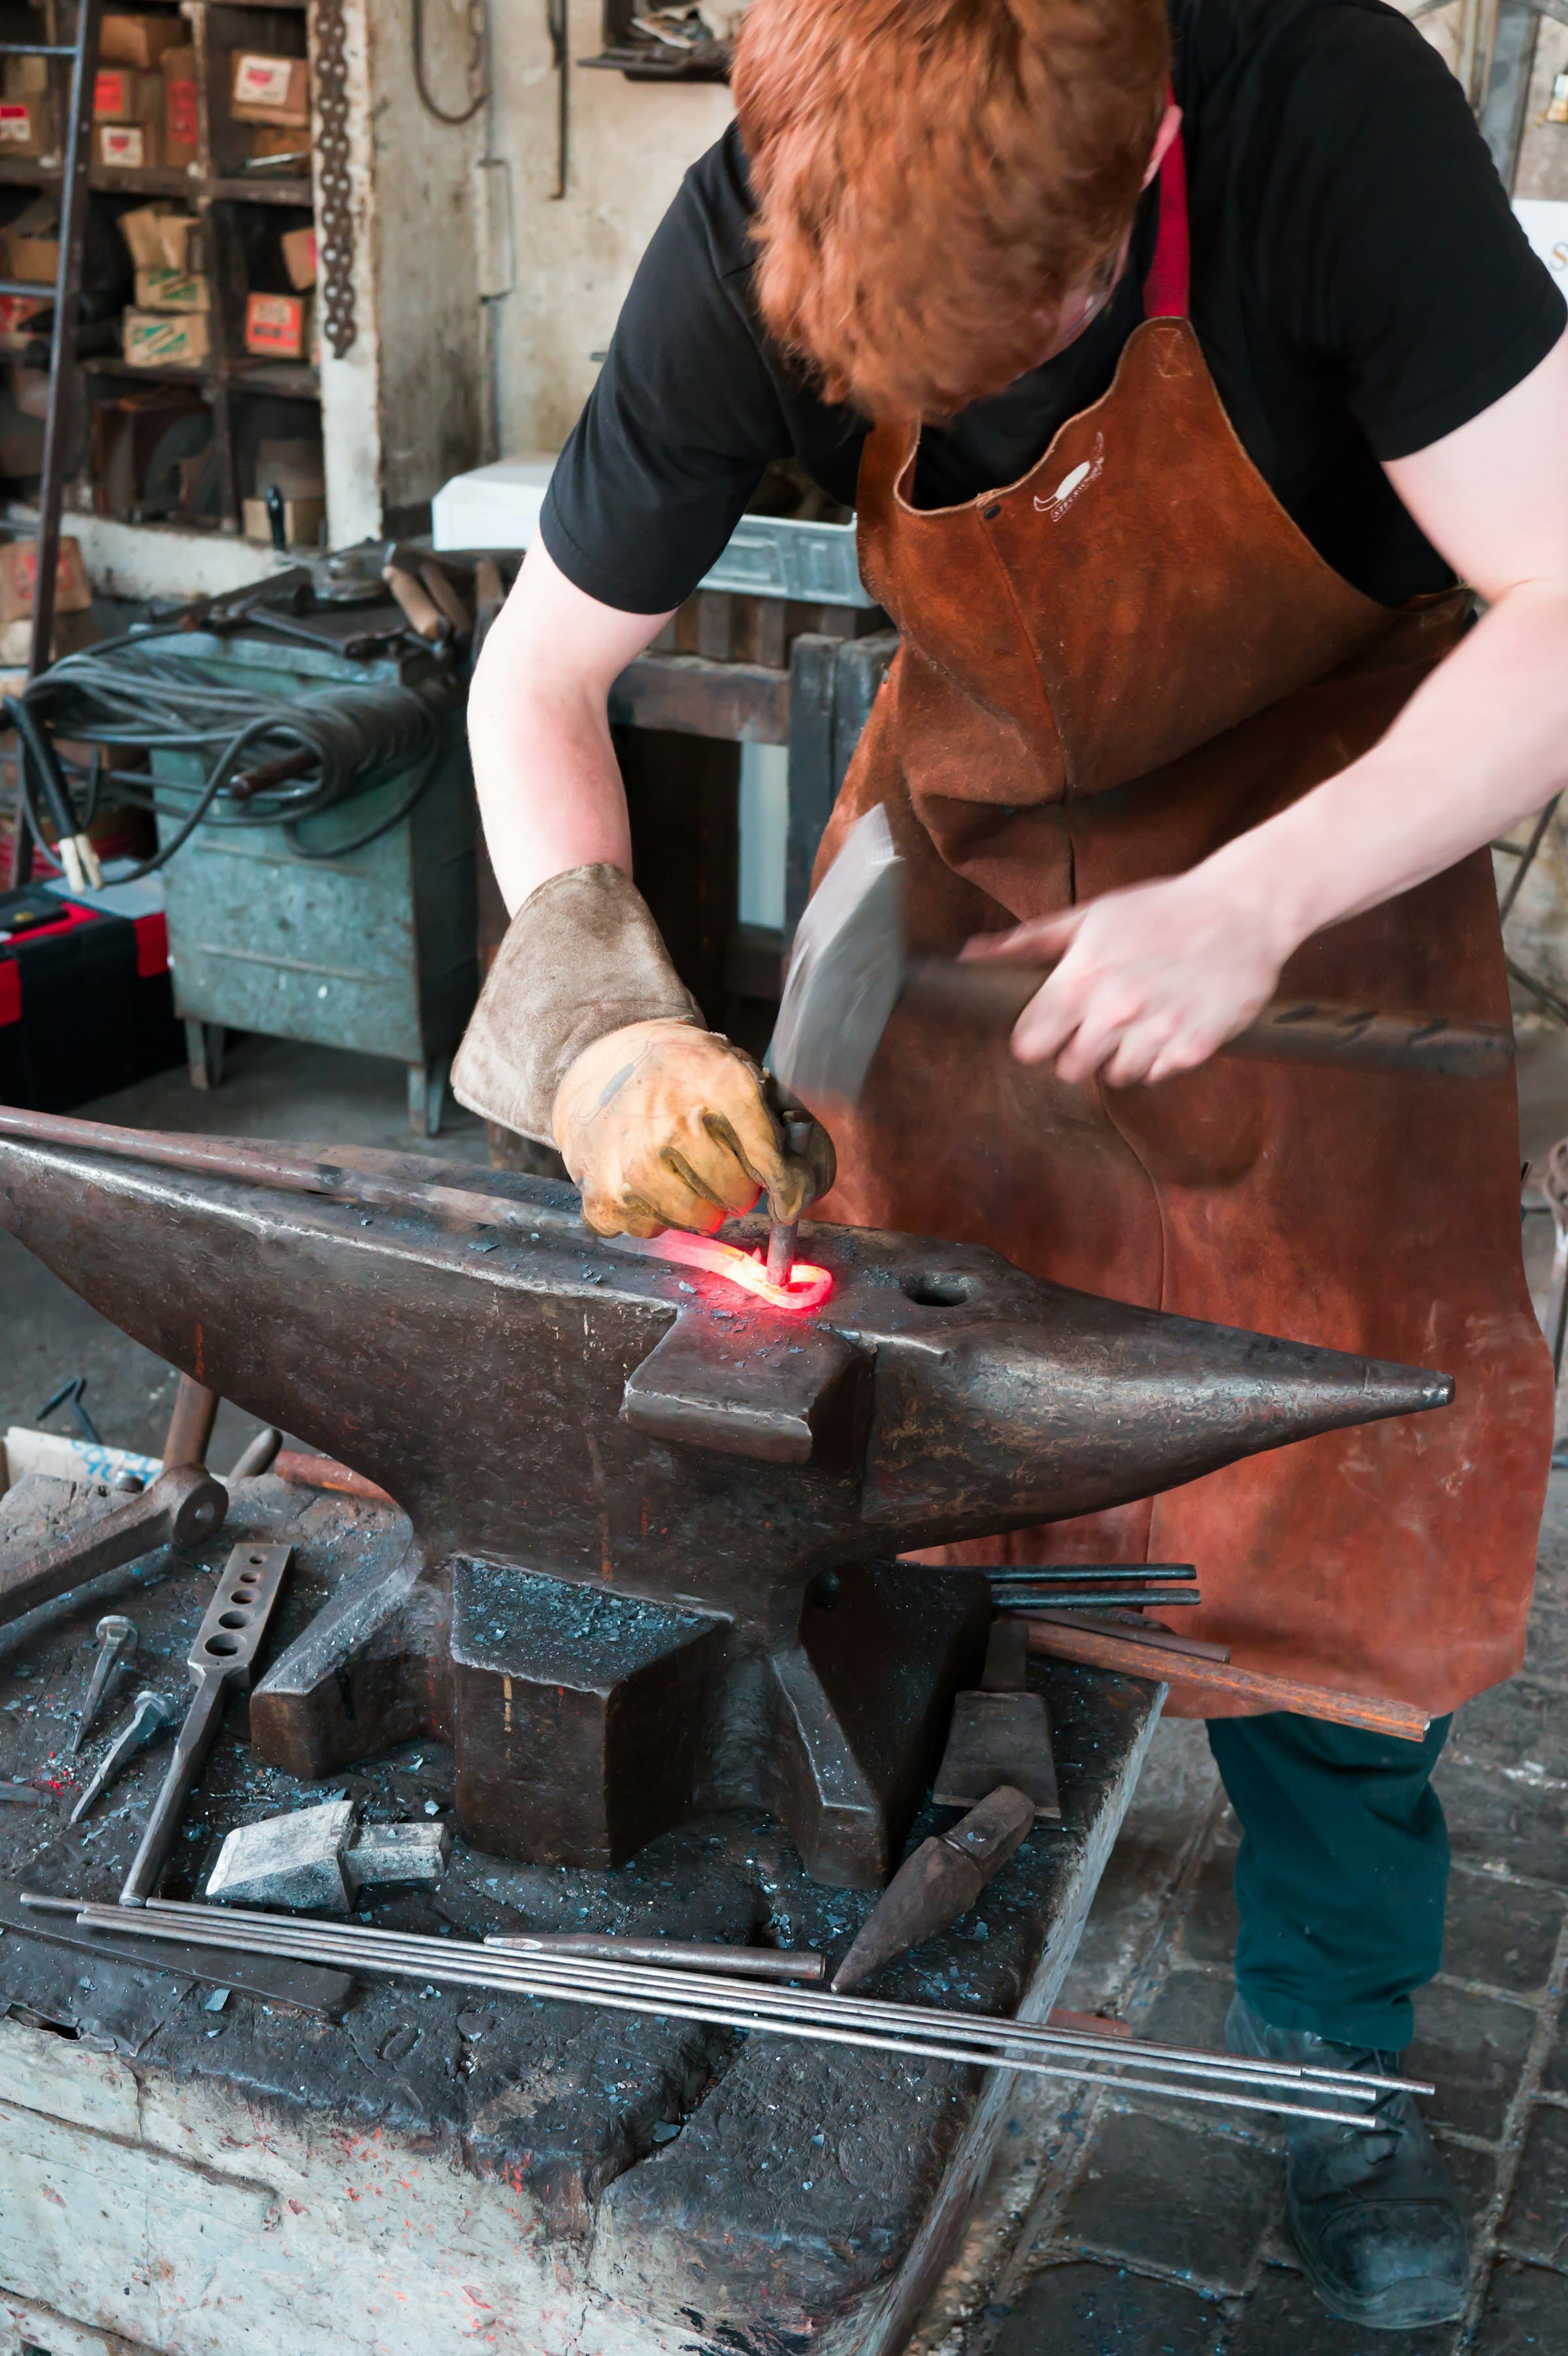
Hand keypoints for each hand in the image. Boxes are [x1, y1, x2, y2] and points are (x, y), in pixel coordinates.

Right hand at [553, 1019, 834, 1238]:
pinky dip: (653, 1213)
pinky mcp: (604, 1196)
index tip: (785, 1194)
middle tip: (717, 1163)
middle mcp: (675, 1124)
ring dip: (697, 1205)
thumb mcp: (748, 1079)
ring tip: (681, 1170)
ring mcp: (635, 1163)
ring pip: (697, 1221)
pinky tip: (644, 1177)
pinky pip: (651, 1231)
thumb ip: (794, 1135)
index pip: (771, 1163)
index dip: (786, 1185)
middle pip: (736, 1196)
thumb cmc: (689, 1077)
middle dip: (736, 1187)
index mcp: (722, 1086)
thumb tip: (799, 1199)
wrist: (604, 1061)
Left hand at [963, 872, 1295, 1085]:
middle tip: (1099, 1021)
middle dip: (1078, 1049)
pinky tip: (1168, 1024)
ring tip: (1138, 1019)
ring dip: (1120, 1055)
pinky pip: (1157, 1074)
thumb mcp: (1090, 915)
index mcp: (1082, 976)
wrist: (1244, 908)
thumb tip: (970, 956)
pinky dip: (1159, 1057)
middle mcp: (1117, 1009)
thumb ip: (1028, 943)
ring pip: (1115, 1076)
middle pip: (1069, 1069)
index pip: (1029, 1045)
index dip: (1036, 1037)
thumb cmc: (1161, 908)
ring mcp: (1158, 1031)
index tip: (1050, 1026)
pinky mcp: (1195, 1047)